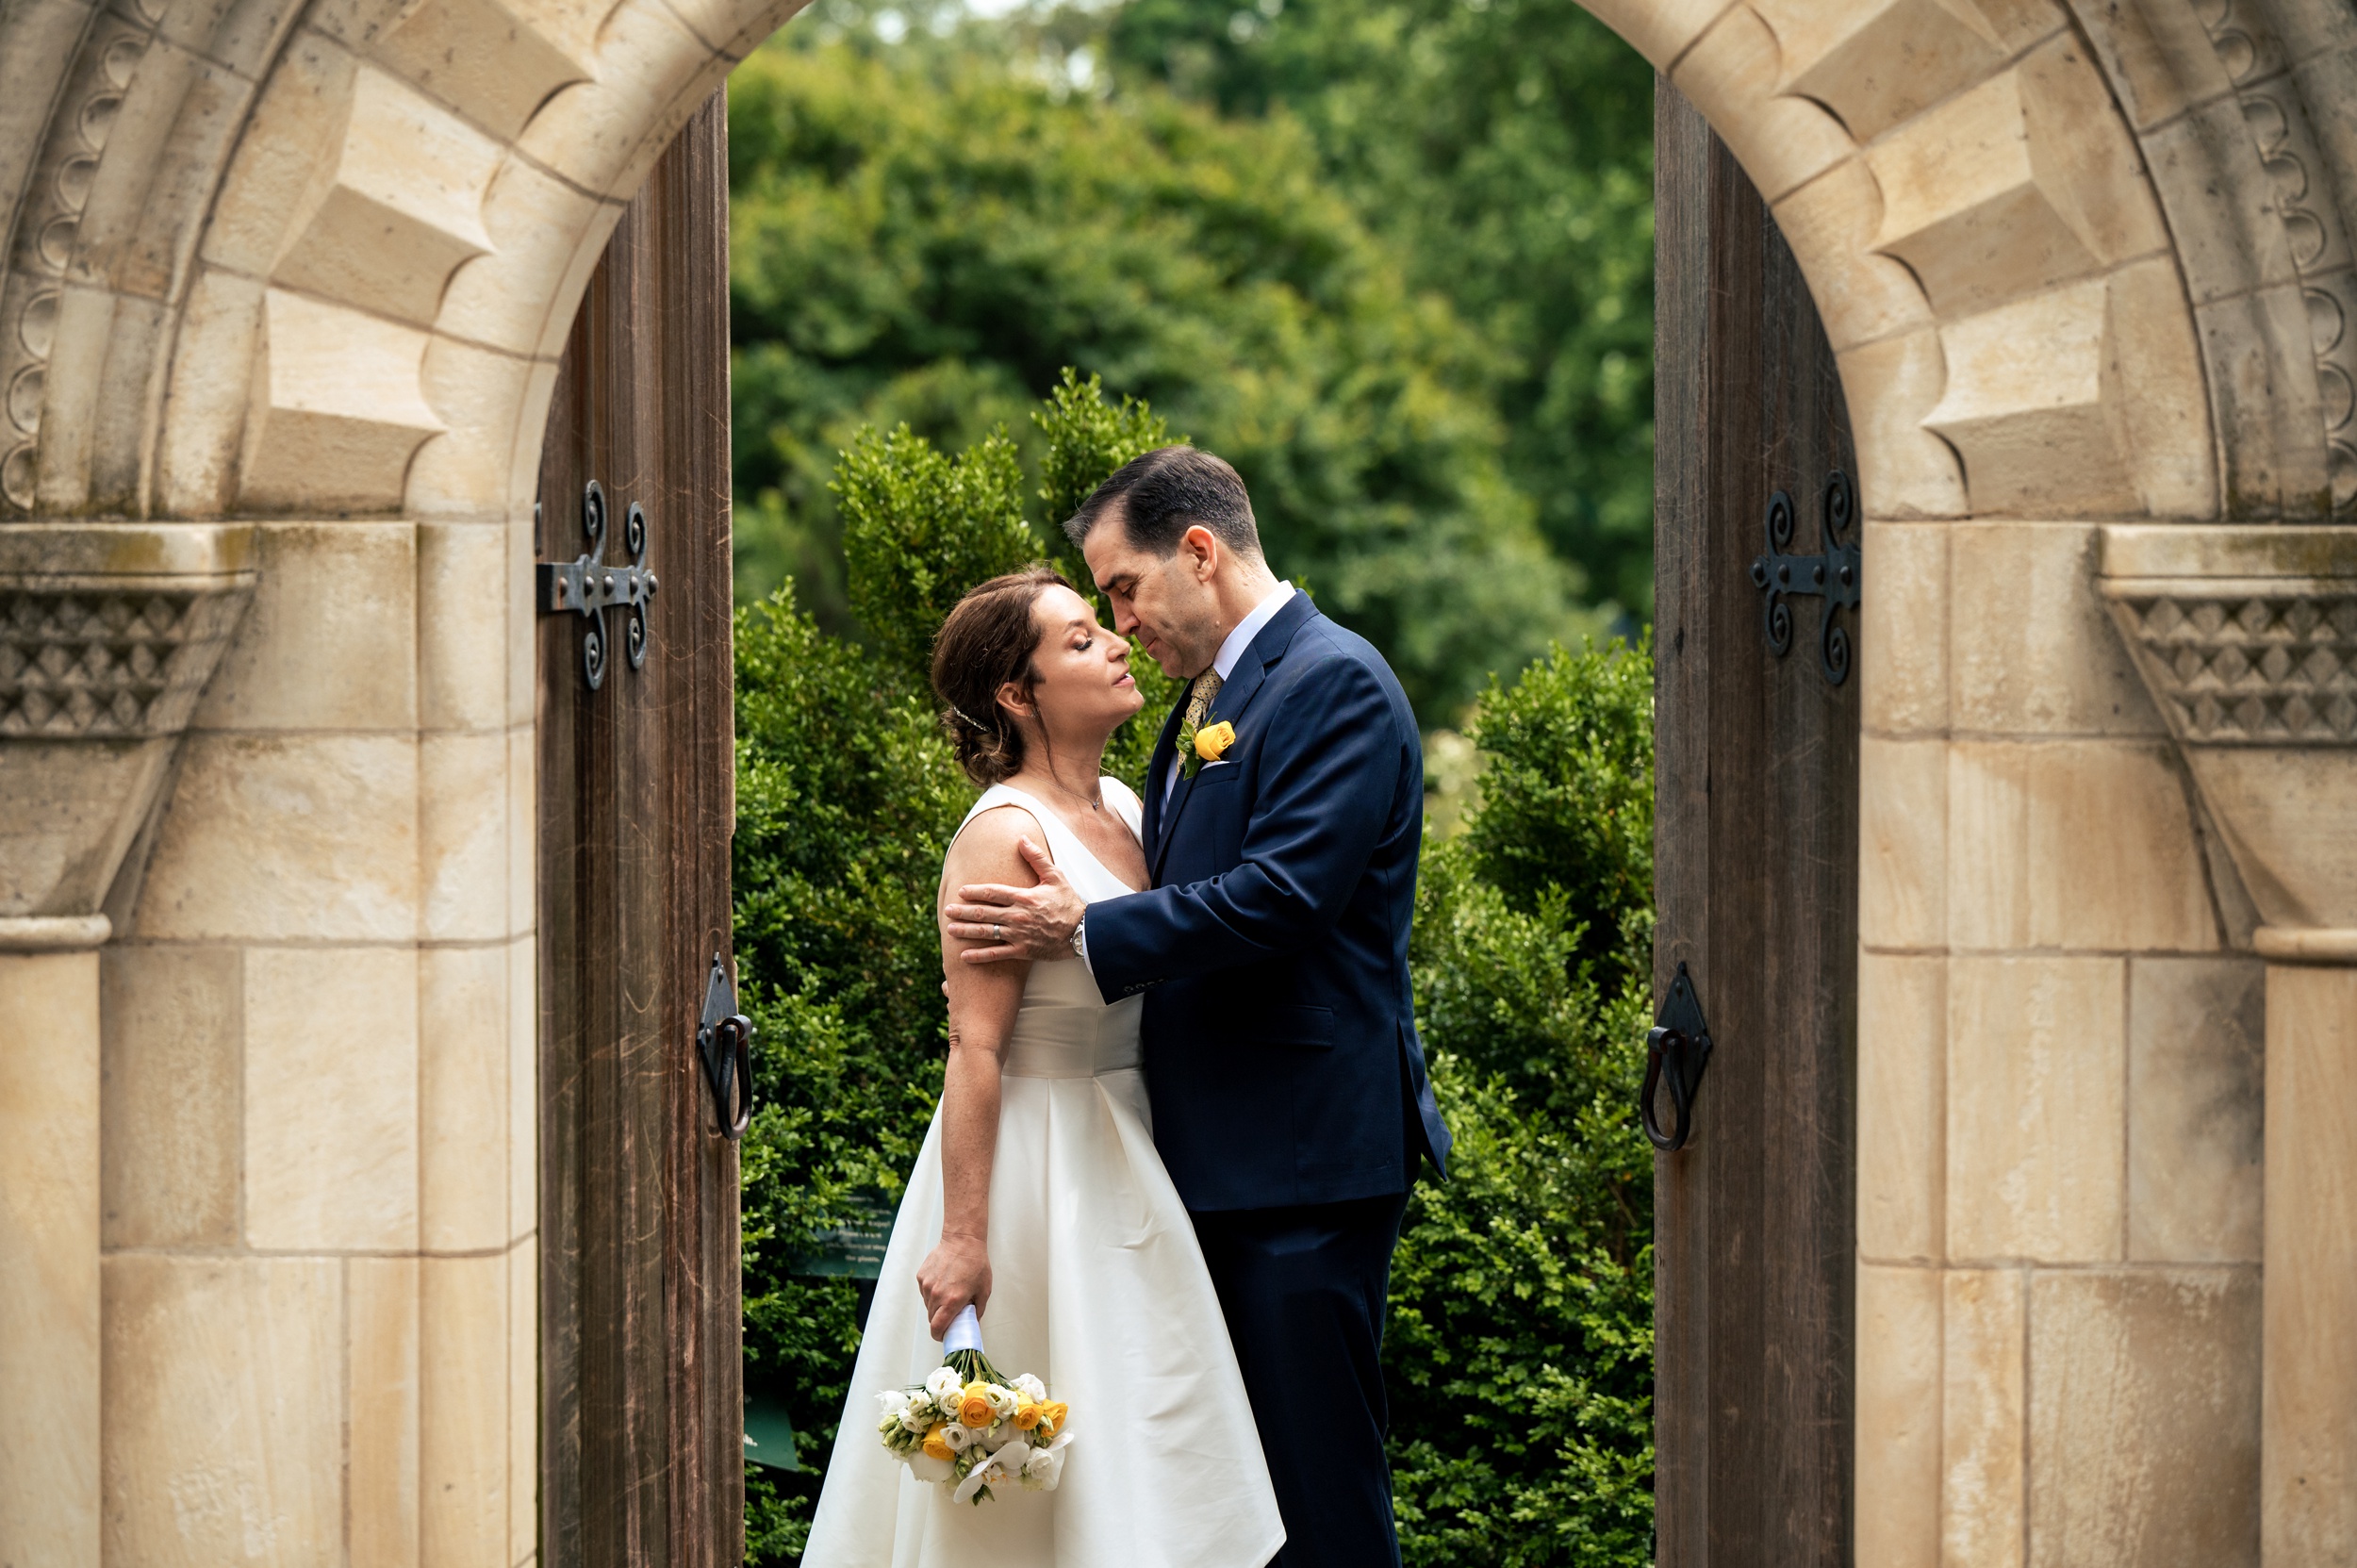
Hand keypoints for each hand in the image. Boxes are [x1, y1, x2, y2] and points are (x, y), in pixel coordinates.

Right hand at [916, 1230, 990, 1336]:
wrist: (963, 1240)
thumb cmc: (976, 1264)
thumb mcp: (984, 1291)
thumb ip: (977, 1311)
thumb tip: (972, 1324)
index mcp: (951, 1301)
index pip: (937, 1328)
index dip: (939, 1336)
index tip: (944, 1335)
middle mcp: (936, 1295)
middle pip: (932, 1318)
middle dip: (940, 1320)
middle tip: (951, 1314)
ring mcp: (927, 1285)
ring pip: (927, 1305)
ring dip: (936, 1306)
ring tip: (949, 1293)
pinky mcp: (921, 1276)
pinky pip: (924, 1292)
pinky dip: (932, 1292)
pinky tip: (943, 1282)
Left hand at [942, 838, 1084, 962]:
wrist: (1083, 932)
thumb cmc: (1069, 903)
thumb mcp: (1055, 876)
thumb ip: (1036, 858)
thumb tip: (1021, 839)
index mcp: (1024, 897)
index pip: (993, 892)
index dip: (974, 892)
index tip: (961, 891)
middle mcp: (1018, 916)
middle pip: (984, 913)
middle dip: (963, 912)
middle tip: (947, 910)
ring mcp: (1019, 935)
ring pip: (986, 933)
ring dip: (966, 931)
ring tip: (950, 930)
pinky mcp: (1022, 951)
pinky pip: (997, 954)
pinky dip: (980, 956)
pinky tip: (964, 956)